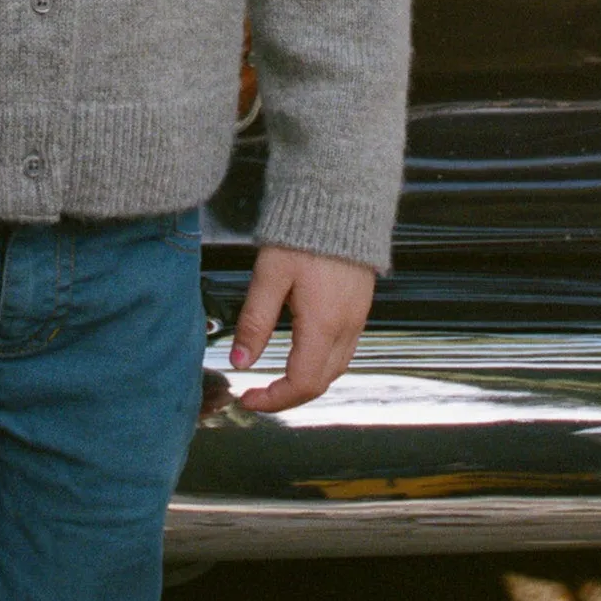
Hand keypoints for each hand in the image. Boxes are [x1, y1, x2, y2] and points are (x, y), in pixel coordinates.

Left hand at [228, 247, 375, 412]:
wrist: (340, 201)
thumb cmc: (304, 232)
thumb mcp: (270, 275)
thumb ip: (255, 321)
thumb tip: (240, 361)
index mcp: (323, 323)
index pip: (302, 383)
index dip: (273, 399)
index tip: (248, 398)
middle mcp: (346, 327)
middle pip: (320, 383)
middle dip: (287, 396)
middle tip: (258, 394)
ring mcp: (357, 318)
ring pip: (335, 369)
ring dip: (306, 383)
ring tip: (276, 381)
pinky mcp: (360, 307)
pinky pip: (344, 350)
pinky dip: (321, 364)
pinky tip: (302, 355)